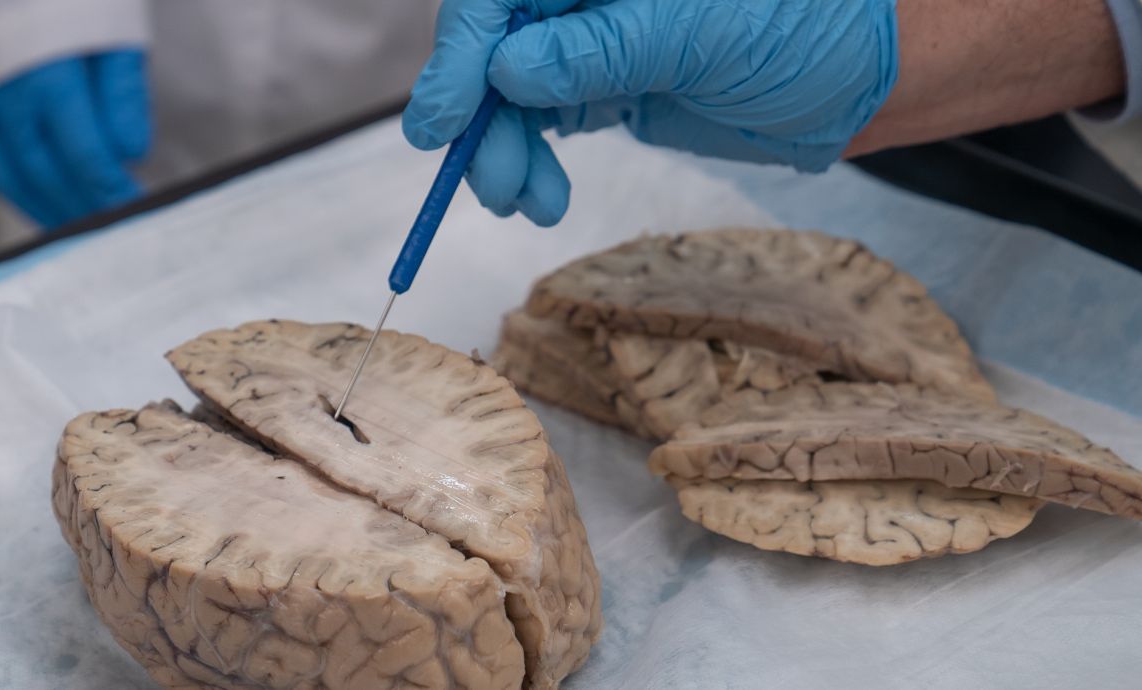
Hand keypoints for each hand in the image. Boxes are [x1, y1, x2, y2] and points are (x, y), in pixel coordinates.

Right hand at [0, 50, 150, 248]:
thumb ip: (122, 91)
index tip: (136, 208)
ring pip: (5, 177)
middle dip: (81, 206)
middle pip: (45, 174)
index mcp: (49, 77)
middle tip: (110, 225)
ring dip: (40, 210)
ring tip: (72, 227)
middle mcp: (5, 99)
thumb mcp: (112, 30)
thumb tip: (131, 151)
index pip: (85, 156)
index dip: (112, 190)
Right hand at [405, 0, 897, 224]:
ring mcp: (591, 32)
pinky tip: (541, 195)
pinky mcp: (603, 79)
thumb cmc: (815, 27)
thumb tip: (509, 70)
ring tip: (526, 202)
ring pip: (506, 87)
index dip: (462, 50)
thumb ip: (602, 49)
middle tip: (491, 182)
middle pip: (493, 40)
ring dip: (501, 149)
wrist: (871, 79)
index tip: (440, 120)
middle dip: (480, 115)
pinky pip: (538, 117)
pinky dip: (529, 159)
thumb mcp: (704, 34)